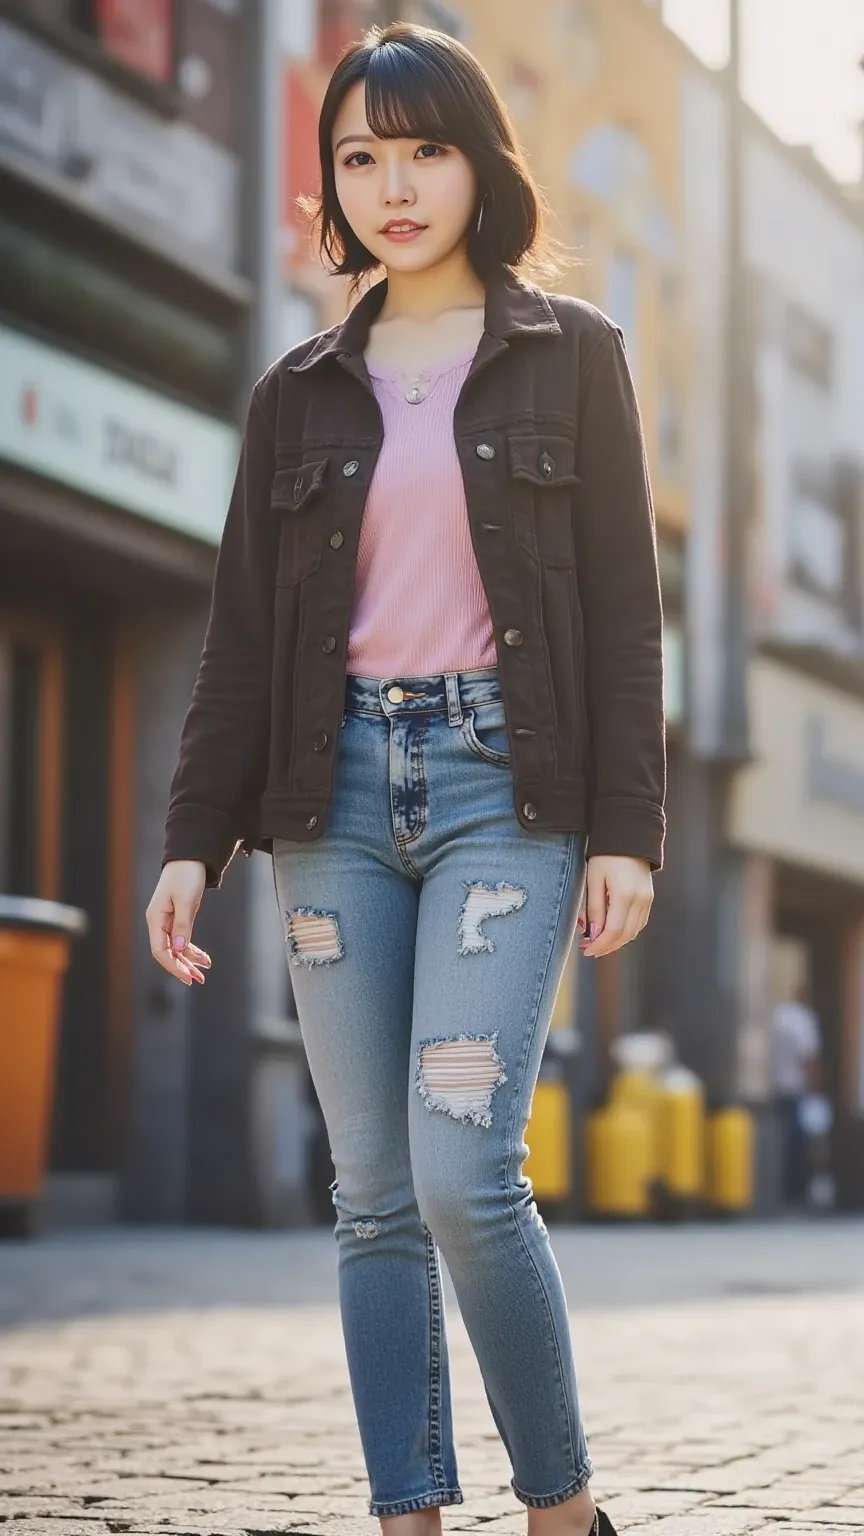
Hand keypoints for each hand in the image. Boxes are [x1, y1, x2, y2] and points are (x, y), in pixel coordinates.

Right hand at [145, 860, 211, 985]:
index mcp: (155, 918)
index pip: (159, 951)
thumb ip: (183, 924)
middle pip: (167, 952)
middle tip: (199, 980)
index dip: (173, 966)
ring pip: (176, 948)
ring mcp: (168, 921)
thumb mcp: (187, 899)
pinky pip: (182, 939)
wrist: (191, 856)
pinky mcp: (178, 918)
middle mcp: (158, 922)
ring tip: (204, 972)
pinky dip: (192, 949)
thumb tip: (178, 948)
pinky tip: (204, 958)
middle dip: (182, 967)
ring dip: (189, 960)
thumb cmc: (186, 874)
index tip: (188, 977)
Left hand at [577, 854, 652, 957]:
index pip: (612, 931)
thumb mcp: (593, 879)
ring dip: (616, 941)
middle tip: (588, 949)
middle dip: (606, 947)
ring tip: (598, 942)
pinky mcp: (649, 898)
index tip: (586, 950)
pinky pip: (639, 922)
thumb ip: (594, 908)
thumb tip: (593, 934)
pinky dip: (626, 931)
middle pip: (625, 935)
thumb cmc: (605, 855)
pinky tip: (612, 931)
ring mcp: (648, 899)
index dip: (599, 945)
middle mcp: (640, 899)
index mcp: (624, 894)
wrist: (628, 836)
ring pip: (634, 931)